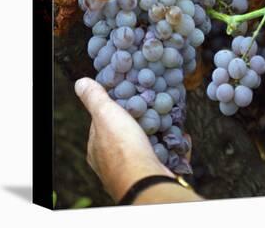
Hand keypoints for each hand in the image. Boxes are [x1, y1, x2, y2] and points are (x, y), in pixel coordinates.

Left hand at [74, 77, 172, 201]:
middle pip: (126, 134)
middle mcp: (113, 162)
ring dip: (160, 132)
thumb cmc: (123, 147)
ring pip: (147, 146)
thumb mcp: (105, 114)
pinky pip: (167, 156)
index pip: (102, 122)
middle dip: (139, 120)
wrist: (147, 180)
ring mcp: (135, 169)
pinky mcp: (155, 174)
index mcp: (97, 148)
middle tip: (151, 105)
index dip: (113, 107)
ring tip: (168, 117)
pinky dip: (174, 146)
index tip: (126, 95)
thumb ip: (94, 98)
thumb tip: (82, 83)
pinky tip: (182, 137)